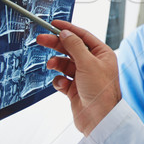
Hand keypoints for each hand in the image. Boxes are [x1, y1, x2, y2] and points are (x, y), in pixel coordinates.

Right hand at [37, 20, 121, 135]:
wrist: (100, 119)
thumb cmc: (101, 91)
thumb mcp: (88, 63)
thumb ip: (75, 46)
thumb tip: (66, 33)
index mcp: (102, 54)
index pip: (83, 36)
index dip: (68, 29)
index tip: (54, 24)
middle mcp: (93, 64)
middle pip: (71, 48)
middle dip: (57, 44)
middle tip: (41, 39)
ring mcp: (84, 77)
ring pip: (65, 64)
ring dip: (57, 63)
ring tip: (51, 65)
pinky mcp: (75, 89)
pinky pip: (62, 80)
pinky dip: (59, 80)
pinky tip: (62, 84)